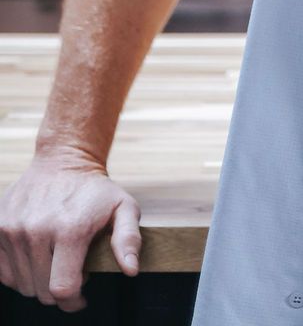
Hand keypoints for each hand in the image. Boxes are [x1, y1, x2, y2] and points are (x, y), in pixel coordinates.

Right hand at [0, 148, 141, 311]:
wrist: (63, 160)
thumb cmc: (96, 190)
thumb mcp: (124, 208)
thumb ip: (128, 240)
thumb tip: (131, 270)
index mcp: (70, 229)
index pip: (62, 289)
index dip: (73, 300)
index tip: (81, 295)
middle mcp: (37, 230)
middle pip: (41, 290)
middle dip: (58, 290)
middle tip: (71, 271)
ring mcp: (13, 229)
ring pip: (22, 284)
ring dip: (39, 280)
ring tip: (55, 260)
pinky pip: (3, 273)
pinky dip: (20, 273)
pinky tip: (37, 257)